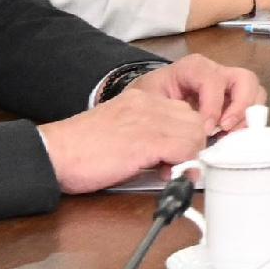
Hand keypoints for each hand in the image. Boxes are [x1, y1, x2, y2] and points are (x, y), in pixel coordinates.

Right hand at [39, 54, 264, 194]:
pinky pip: (186, 149)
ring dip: (190, 157)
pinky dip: (183, 165)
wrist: (52, 153)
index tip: (217, 140)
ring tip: (167, 169)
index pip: (197, 102)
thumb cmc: (85, 150)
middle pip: (203, 119)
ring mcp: (151, 116)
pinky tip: (164, 172)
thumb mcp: (128, 136)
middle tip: (197, 161)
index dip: (213, 124)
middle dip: (206, 143)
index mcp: (148, 96)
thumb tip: (188, 161)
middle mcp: (153, 101)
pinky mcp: (147, 136)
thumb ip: (159, 139)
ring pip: (198, 133)